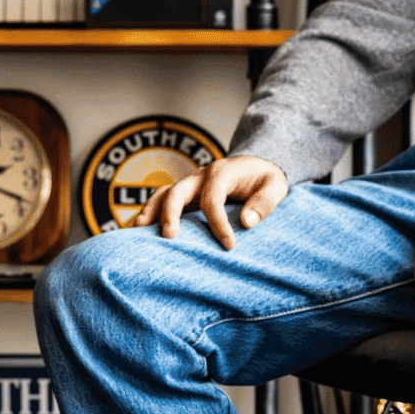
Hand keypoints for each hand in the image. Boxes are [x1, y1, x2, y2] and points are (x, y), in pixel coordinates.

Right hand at [134, 156, 288, 249]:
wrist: (257, 167)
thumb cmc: (266, 180)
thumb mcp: (276, 187)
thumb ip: (264, 203)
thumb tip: (246, 222)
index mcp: (223, 172)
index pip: (213, 198)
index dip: (218, 224)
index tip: (229, 246)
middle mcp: (201, 176)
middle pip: (178, 191)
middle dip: (171, 213)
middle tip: (170, 237)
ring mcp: (189, 184)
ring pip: (163, 194)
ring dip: (150, 211)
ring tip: (138, 231)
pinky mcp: (184, 194)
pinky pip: (161, 200)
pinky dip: (149, 213)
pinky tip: (138, 230)